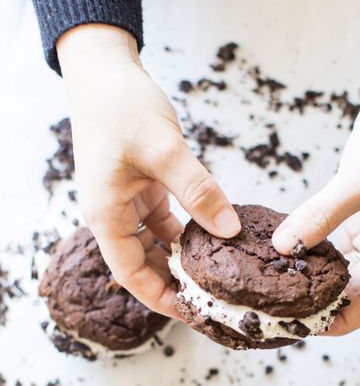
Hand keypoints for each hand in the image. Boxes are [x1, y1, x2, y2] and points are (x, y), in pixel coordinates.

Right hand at [57, 24, 240, 316]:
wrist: (105, 71)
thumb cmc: (121, 107)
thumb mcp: (163, 149)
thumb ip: (198, 190)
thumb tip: (230, 230)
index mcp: (106, 214)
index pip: (132, 273)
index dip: (160, 297)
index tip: (193, 314)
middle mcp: (114, 214)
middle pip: (145, 263)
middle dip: (176, 283)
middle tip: (215, 299)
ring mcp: (128, 201)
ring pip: (158, 243)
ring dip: (184, 258)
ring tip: (218, 275)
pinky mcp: (143, 186)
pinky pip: (166, 220)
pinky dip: (187, 231)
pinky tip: (213, 236)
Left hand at [272, 43, 359, 333]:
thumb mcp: (359, 183)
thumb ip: (321, 215)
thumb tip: (284, 246)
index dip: (342, 321)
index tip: (308, 328)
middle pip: (356, 294)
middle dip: (324, 306)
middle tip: (284, 313)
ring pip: (343, 272)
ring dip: (317, 282)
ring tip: (282, 292)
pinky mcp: (358, 218)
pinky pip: (334, 247)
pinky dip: (313, 252)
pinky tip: (288, 254)